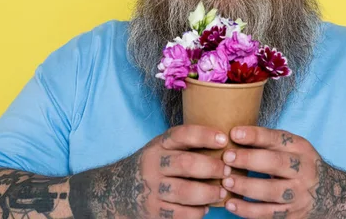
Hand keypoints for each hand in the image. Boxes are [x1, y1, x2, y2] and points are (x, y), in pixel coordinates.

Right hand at [81, 124, 230, 218]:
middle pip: (186, 164)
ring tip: (221, 192)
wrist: (117, 190)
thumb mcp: (163, 148)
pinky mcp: (152, 210)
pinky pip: (179, 213)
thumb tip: (226, 144)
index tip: (224, 139)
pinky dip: (196, 212)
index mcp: (159, 145)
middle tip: (227, 170)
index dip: (204, 135)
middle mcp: (153, 164)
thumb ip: (186, 146)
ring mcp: (151, 188)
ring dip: (208, 193)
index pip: (182, 134)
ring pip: (184, 191)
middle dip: (212, 167)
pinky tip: (204, 208)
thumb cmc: (154, 165)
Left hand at [220, 126, 321, 218]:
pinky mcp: (293, 214)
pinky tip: (231, 204)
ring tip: (226, 181)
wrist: (329, 194)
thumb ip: (269, 143)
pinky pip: (268, 214)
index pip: (277, 138)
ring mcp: (299, 194)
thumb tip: (232, 136)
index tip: (234, 134)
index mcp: (300, 148)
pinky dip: (247, 210)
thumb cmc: (299, 165)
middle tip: (226, 157)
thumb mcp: (292, 148)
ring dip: (246, 186)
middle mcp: (302, 170)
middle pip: (275, 163)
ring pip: (271, 191)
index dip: (255, 135)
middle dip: (248, 159)